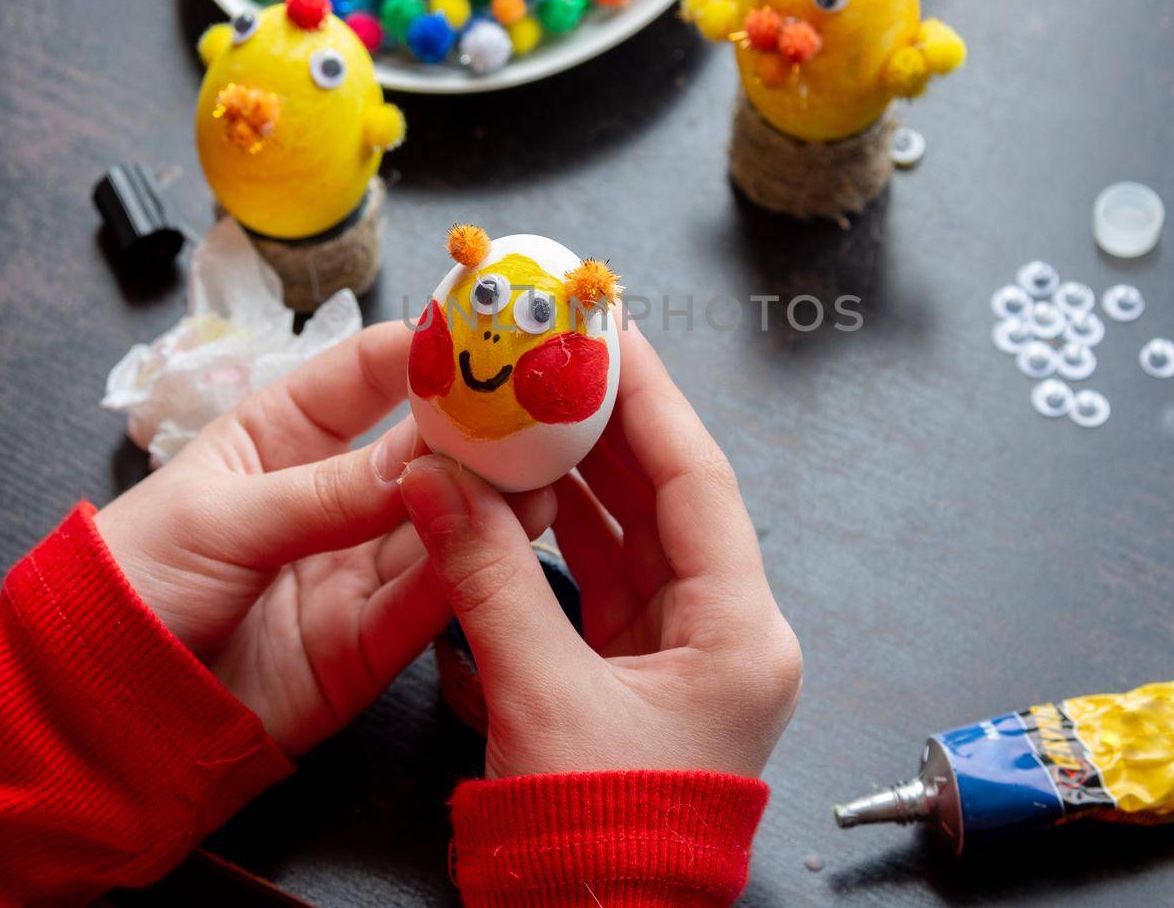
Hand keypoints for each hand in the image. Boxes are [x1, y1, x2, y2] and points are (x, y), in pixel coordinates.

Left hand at [94, 321, 554, 755]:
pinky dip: (471, 573)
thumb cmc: (135, 583)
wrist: (100, 713)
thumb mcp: (219, 520)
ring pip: (441, 524)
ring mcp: (354, 568)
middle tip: (540, 413)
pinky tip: (512, 543)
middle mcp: (333, 495)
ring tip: (544, 475)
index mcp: (283, 437)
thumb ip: (324, 494)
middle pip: (421, 451)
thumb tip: (423, 458)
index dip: (425, 352)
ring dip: (490, 501)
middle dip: (478, 430)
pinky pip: (428, 602)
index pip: (367, 376)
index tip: (486, 337)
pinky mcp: (369, 642)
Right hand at [400, 322, 801, 778]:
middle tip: (554, 366)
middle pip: (664, 506)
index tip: (611, 334)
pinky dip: (552, 550)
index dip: (650, 400)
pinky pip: (596, 593)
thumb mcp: (539, 695)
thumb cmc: (596, 838)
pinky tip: (509, 506)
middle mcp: (723, 638)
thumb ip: (485, 578)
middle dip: (604, 434)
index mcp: (741, 634)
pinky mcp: (633, 685)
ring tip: (519, 422)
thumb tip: (432, 480)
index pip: (697, 481)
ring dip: (571, 487)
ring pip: (626, 546)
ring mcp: (679, 662)